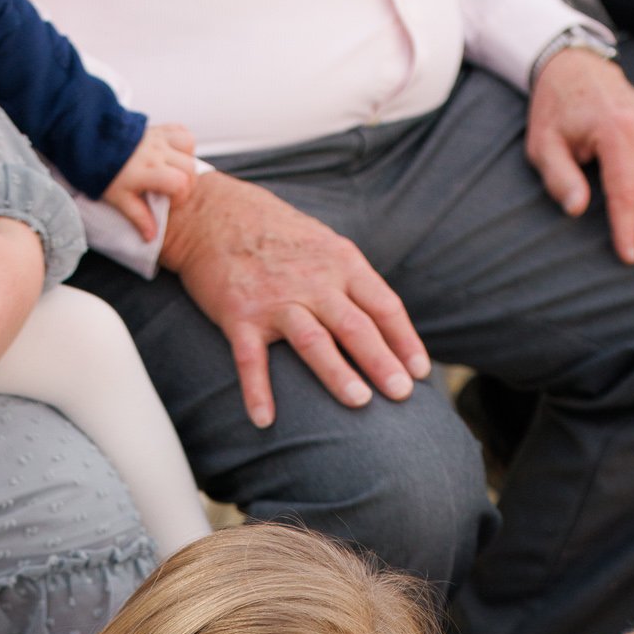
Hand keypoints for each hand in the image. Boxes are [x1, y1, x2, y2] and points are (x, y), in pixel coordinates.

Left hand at [103, 121, 195, 241]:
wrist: (92, 145)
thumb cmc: (103, 171)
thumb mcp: (119, 199)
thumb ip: (138, 217)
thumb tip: (151, 236)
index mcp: (148, 170)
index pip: (181, 183)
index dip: (181, 196)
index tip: (170, 202)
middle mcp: (156, 151)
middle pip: (190, 166)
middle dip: (187, 182)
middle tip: (173, 191)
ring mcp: (158, 138)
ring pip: (189, 143)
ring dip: (187, 159)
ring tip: (174, 171)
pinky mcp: (157, 129)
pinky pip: (180, 130)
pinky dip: (182, 142)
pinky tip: (172, 155)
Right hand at [159, 169, 430, 428]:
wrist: (214, 212)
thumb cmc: (276, 235)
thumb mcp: (324, 244)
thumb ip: (351, 281)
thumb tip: (382, 321)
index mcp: (341, 263)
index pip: (383, 306)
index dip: (405, 340)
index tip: (420, 373)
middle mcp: (313, 281)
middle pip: (355, 326)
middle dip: (382, 361)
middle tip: (402, 395)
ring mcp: (275, 300)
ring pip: (314, 340)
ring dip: (337, 373)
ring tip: (360, 403)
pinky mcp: (239, 314)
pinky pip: (250, 359)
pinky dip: (257, 391)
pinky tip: (264, 420)